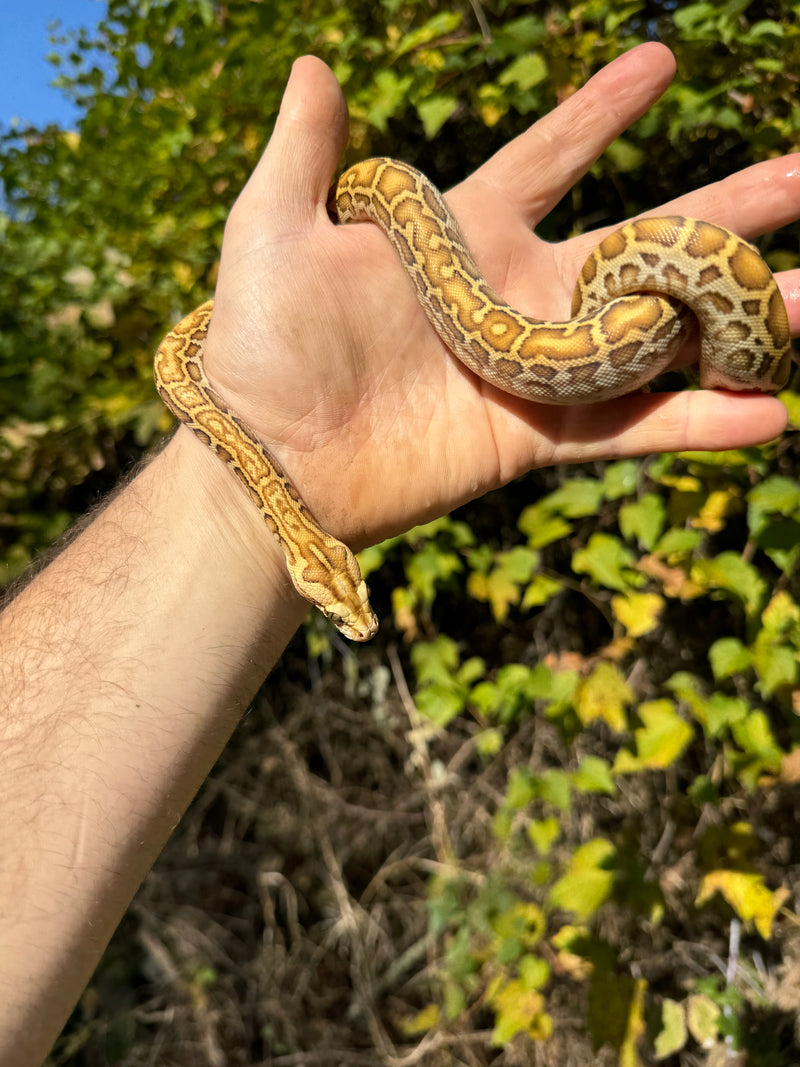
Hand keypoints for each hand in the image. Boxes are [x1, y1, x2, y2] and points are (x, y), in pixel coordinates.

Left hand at [203, 45, 797, 549]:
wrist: (270, 459)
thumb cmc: (261, 342)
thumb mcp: (273, 230)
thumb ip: (306, 154)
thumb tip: (317, 66)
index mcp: (467, 237)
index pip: (552, 158)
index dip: (603, 112)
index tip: (663, 60)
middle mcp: (518, 296)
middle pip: (642, 242)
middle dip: (724, 209)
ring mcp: (535, 370)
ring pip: (659, 337)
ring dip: (742, 321)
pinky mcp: (536, 438)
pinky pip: (631, 428)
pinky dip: (698, 424)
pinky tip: (771, 412)